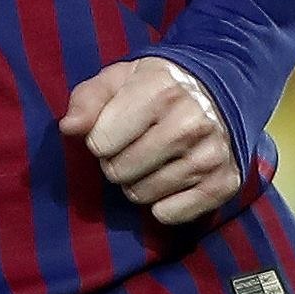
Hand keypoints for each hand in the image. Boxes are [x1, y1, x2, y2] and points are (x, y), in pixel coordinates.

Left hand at [59, 56, 239, 225]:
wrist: (218, 92)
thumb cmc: (156, 87)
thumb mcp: (117, 79)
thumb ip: (88, 99)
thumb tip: (69, 127)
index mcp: (160, 91)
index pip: (101, 142)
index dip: (100, 139)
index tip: (114, 130)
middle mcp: (191, 123)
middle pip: (120, 171)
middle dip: (116, 163)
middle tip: (132, 147)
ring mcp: (211, 155)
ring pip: (143, 194)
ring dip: (137, 184)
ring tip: (150, 162)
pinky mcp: (225, 183)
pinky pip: (171, 214)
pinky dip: (161, 206)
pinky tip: (168, 182)